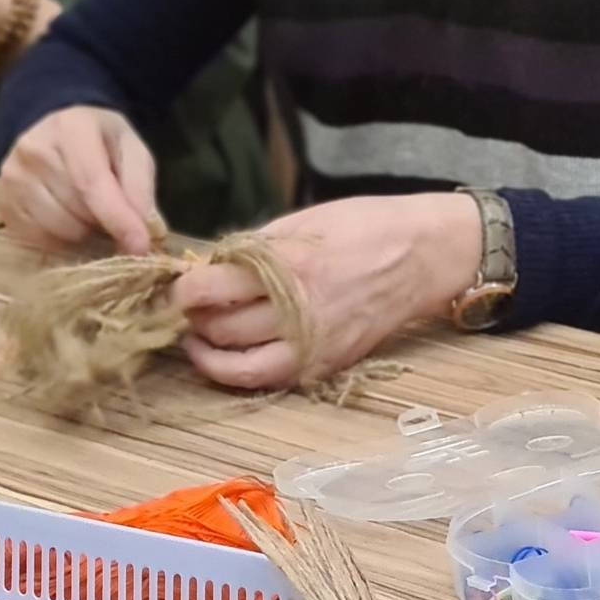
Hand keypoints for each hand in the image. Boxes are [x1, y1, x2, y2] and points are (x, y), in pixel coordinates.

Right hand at [0, 106, 162, 253]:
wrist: (56, 128)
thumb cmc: (101, 140)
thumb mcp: (132, 149)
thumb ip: (140, 186)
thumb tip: (147, 230)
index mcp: (71, 129)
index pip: (91, 182)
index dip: (118, 219)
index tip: (141, 247)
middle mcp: (33, 150)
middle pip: (77, 210)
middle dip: (105, 221)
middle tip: (112, 206)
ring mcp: (11, 178)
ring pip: (58, 229)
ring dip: (83, 230)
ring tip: (88, 208)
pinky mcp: (3, 203)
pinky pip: (39, 239)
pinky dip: (61, 238)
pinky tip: (67, 216)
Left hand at [171, 193, 482, 389]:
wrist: (424, 255)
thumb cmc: (365, 226)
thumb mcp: (303, 221)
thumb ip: (253, 249)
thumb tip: (206, 269)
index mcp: (289, 266)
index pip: (209, 289)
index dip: (181, 289)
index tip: (175, 284)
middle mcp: (299, 311)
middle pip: (218, 328)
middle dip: (191, 318)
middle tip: (184, 308)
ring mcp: (315, 344)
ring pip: (237, 366)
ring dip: (207, 353)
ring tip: (197, 337)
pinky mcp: (327, 364)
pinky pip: (270, 378)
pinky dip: (242, 370)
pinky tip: (231, 354)